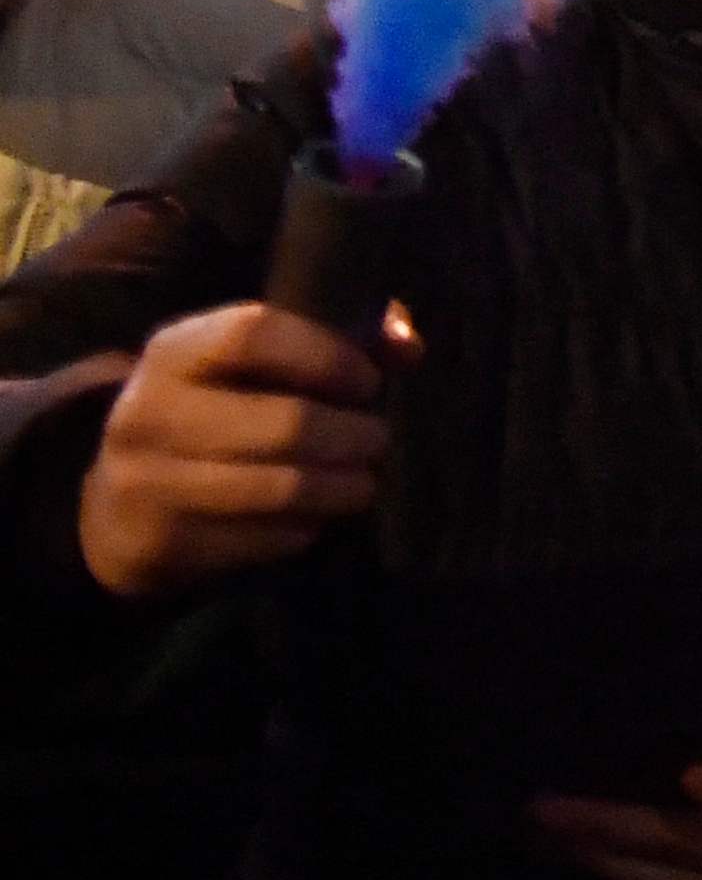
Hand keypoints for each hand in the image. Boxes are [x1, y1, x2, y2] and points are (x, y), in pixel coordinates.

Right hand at [74, 299, 401, 597]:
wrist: (115, 504)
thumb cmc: (211, 412)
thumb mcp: (249, 365)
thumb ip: (335, 340)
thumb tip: (408, 347)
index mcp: (174, 352)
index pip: (254, 334)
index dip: (327, 354)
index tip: (368, 381)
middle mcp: (149, 413)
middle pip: (284, 425)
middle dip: (353, 436)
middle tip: (376, 440)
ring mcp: (148, 484)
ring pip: (281, 490)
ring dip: (342, 488)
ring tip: (361, 482)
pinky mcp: (161, 545)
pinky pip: (262, 540)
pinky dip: (305, 529)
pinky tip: (315, 516)